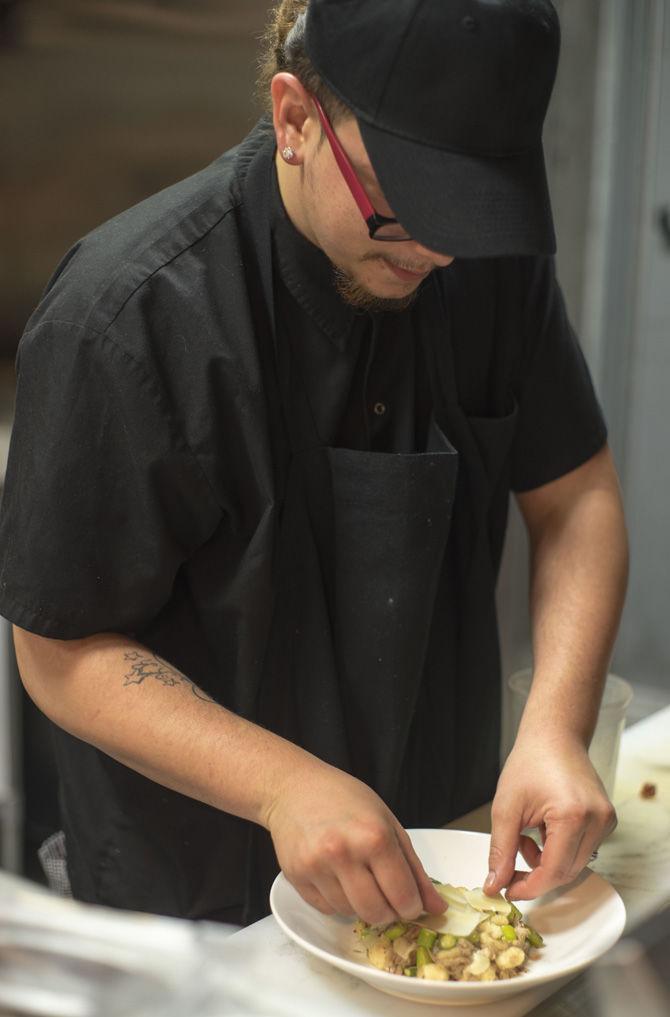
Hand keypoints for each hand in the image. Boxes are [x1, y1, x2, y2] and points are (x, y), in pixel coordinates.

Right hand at [264, 758, 446, 923]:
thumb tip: (436, 908)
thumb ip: (414, 869)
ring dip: (361, 904)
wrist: (294, 787)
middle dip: (388, 912)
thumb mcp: (389, 823)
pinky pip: (327, 909)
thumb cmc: (346, 799)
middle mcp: (343, 853)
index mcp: (374, 836)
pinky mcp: (296, 877)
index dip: (412, 907)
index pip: (403, 896)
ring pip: (351, 913)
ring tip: (358, 876)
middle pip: (376, 913)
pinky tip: (336, 876)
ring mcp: (316, 867)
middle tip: (387, 895)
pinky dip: (338, 901)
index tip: (411, 903)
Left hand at [485, 733, 616, 900]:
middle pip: (566, 871)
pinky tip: (543, 829)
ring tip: (527, 835)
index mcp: (573, 815)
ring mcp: (605, 820)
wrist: (554, 736)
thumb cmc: (530, 762)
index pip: (554, 871)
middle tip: (511, 861)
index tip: (508, 888)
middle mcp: (596, 820)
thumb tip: (494, 884)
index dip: (529, 886)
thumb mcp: (506, 807)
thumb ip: (501, 850)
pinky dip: (560, 849)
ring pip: (574, 864)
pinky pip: (582, 850)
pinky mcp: (606, 819)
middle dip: (536, 873)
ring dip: (547, 860)